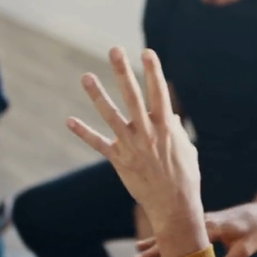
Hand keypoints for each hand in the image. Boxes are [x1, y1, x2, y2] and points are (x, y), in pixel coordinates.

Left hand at [68, 48, 207, 256]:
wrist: (175, 206)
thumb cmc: (185, 177)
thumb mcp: (186, 149)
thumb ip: (176, 131)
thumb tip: (172, 119)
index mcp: (166, 127)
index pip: (159, 92)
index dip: (153, 71)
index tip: (146, 52)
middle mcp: (147, 132)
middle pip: (133, 96)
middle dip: (123, 71)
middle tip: (114, 50)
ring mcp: (131, 145)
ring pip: (110, 115)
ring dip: (97, 95)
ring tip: (86, 76)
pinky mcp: (119, 160)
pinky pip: (98, 143)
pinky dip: (83, 132)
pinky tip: (69, 120)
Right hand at [135, 203, 256, 256]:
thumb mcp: (245, 249)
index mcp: (211, 225)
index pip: (184, 239)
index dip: (168, 250)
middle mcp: (203, 220)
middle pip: (173, 234)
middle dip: (154, 246)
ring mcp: (202, 220)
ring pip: (175, 231)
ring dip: (158, 240)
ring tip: (138, 249)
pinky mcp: (205, 223)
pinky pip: (182, 230)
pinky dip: (169, 237)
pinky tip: (159, 243)